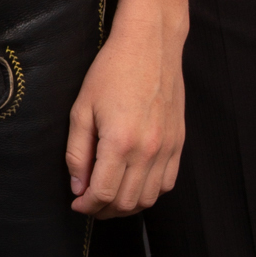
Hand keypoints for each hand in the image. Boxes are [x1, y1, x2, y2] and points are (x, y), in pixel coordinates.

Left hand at [64, 1, 185, 216]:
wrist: (150, 45)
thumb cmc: (111, 71)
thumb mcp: (81, 109)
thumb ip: (77, 153)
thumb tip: (78, 187)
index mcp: (120, 142)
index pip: (103, 194)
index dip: (87, 206)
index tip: (77, 204)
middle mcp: (148, 150)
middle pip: (127, 202)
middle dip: (103, 210)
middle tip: (89, 203)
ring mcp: (168, 147)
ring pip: (149, 198)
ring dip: (127, 206)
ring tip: (110, 197)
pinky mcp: (179, 142)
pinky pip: (167, 183)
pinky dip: (150, 192)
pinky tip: (134, 183)